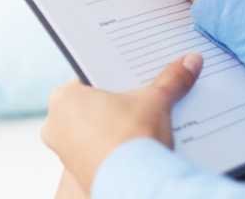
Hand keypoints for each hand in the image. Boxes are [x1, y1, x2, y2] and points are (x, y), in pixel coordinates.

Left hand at [42, 52, 202, 193]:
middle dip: (109, 109)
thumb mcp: (155, 101)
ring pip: (87, 133)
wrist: (134, 185)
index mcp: (63, 96)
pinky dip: (107, 152)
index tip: (127, 87)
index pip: (88, 81)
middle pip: (87, 108)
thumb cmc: (133, 138)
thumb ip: (171, 79)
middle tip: (135, 108)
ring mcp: (61, 149)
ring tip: (135, 132)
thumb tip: (191, 60)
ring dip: (107, 132)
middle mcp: (54, 121)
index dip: (111, 84)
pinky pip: (91, 155)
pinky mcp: (74, 172)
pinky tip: (129, 152)